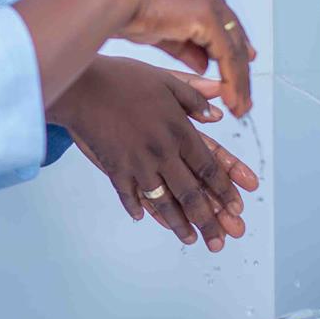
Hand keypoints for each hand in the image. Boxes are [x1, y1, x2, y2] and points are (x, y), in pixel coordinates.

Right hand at [52, 57, 259, 250]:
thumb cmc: (123, 77)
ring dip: (179, 224)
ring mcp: (137, 163)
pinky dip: (137, 208)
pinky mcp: (114, 168)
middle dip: (208, 220)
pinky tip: (143, 219)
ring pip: (163, 202)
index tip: (238, 209)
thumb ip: (194, 97)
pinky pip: (128, 195)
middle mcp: (163, 152)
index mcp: (179, 130)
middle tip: (221, 241)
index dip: (225, 191)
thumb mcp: (166, 80)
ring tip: (192, 240)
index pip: (208, 167)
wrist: (81, 85)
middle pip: (190, 193)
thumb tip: (218, 117)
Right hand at [108, 0, 255, 116]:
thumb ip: (183, 46)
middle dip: (240, 68)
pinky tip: (232, 98)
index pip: (222, 23)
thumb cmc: (122, 6)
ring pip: (234, 48)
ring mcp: (210, 3)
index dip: (232, 47)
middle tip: (244, 95)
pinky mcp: (208, 17)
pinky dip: (232, 80)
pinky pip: (227, 55)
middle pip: (233, 36)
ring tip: (240, 105)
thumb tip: (202, 63)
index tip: (243, 64)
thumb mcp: (158, 31)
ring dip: (238, 80)